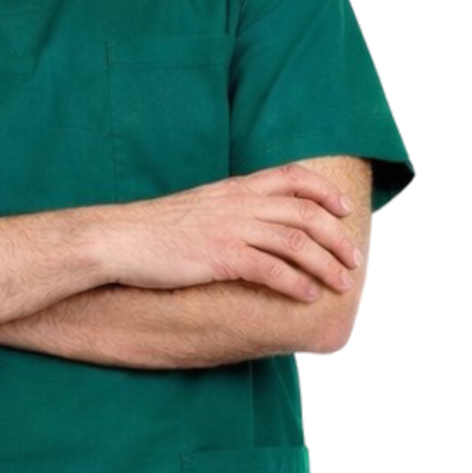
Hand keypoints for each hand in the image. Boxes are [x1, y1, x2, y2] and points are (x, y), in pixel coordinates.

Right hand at [105, 163, 363, 300]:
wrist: (118, 239)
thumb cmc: (151, 229)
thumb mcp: (196, 207)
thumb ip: (226, 210)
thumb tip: (247, 227)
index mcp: (234, 188)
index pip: (292, 177)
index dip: (324, 191)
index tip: (343, 209)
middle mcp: (239, 204)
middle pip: (305, 213)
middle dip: (337, 237)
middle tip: (354, 259)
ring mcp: (231, 229)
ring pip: (297, 243)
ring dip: (327, 264)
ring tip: (342, 283)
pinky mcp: (221, 256)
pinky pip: (272, 270)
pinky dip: (297, 283)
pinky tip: (309, 296)